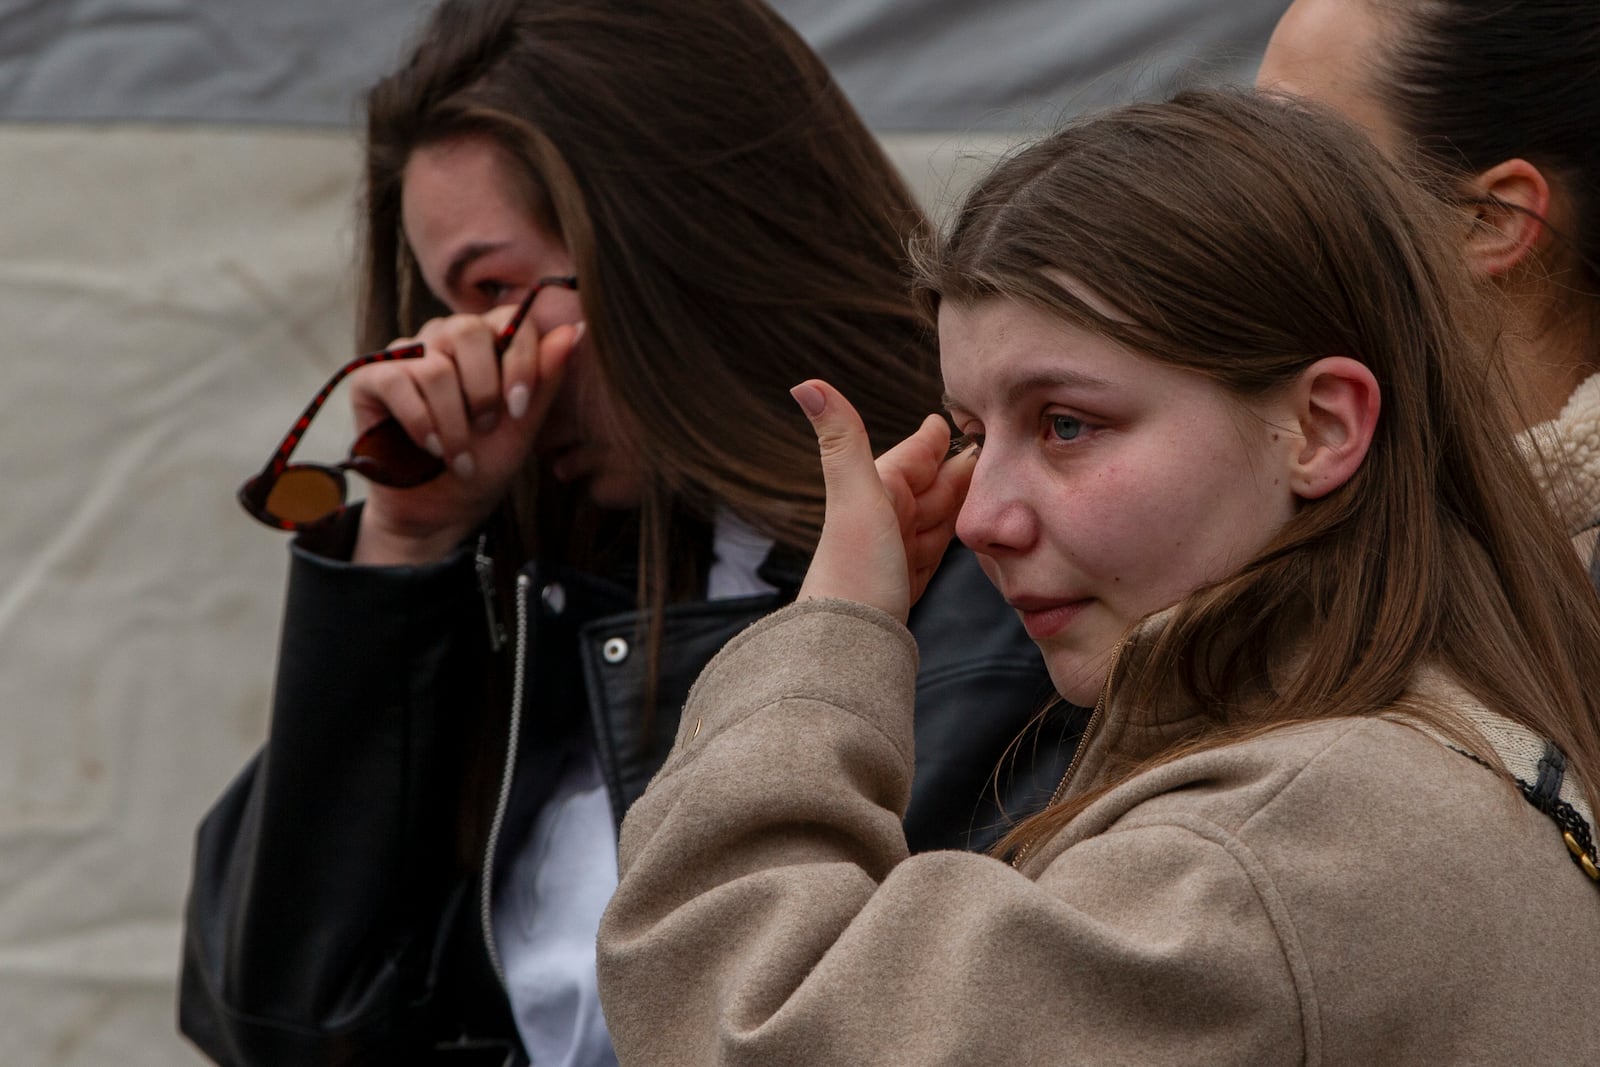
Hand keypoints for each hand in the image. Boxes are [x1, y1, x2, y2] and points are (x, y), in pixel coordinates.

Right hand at [350, 306, 584, 564]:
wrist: (439, 510)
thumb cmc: (483, 465)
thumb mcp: (522, 428)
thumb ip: (545, 379)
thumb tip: (575, 329)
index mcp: (487, 342)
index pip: (509, 318)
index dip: (519, 362)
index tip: (518, 410)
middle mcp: (444, 339)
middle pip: (467, 330)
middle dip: (484, 389)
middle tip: (486, 428)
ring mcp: (406, 356)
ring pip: (435, 367)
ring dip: (453, 423)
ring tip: (458, 455)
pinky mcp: (370, 377)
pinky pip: (396, 381)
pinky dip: (419, 422)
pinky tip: (429, 448)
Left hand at [791, 379, 972, 622]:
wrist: (847, 644)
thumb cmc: (854, 571)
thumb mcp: (855, 497)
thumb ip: (842, 440)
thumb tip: (805, 383)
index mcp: (876, 490)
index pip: (915, 454)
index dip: (936, 437)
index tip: (957, 418)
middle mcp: (883, 516)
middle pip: (931, 484)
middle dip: (959, 467)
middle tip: (998, 450)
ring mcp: (895, 549)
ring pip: (936, 515)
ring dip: (962, 500)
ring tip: (994, 487)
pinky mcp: (907, 581)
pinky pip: (936, 548)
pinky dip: (953, 535)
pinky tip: (968, 533)